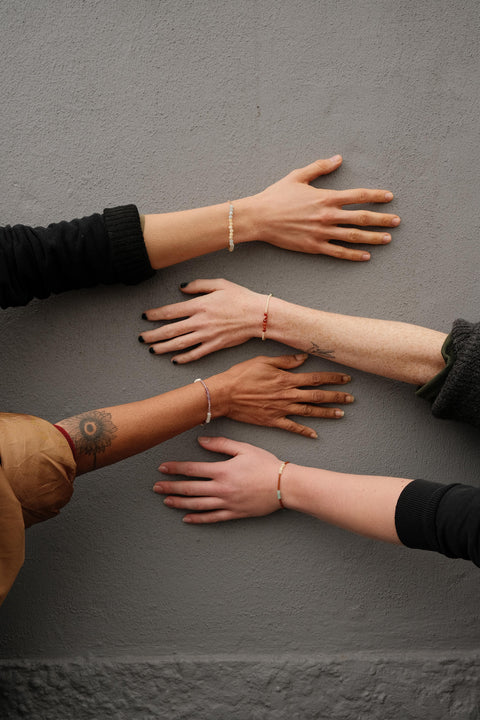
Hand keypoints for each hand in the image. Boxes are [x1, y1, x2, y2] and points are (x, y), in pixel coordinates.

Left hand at [140, 279, 260, 362]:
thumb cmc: (241, 297)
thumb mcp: (220, 284)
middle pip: (171, 330)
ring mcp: (207, 336)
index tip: (145, 317)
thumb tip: (181, 288)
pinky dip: (184, 358)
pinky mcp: (215, 346)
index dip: (155, 314)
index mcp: (199, 305)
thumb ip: (198, 286)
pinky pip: (196, 354)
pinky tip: (174, 360)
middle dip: (153, 334)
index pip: (171, 311)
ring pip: (180, 344)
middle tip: (141, 338)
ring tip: (152, 349)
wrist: (259, 315)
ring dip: (163, 347)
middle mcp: (200, 322)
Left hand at [154, 436, 281, 522]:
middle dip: (171, 487)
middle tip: (155, 487)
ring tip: (166, 501)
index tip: (162, 468)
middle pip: (190, 488)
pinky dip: (198, 518)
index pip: (193, 469)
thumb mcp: (244, 448)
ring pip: (197, 504)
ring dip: (180, 502)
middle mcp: (221, 488)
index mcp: (222, 470)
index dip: (176, 468)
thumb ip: (221, 444)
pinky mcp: (234, 513)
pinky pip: (212, 518)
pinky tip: (186, 518)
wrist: (284, 485)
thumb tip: (201, 441)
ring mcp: (227, 503)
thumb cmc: (266, 464)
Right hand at [207, 353, 352, 437]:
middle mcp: (288, 395)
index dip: (333, 378)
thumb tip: (303, 358)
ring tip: (341, 414)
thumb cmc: (241, 375)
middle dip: (336, 396)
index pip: (316, 378)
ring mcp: (282, 409)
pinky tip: (315, 434)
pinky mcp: (273, 420)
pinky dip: (305, 431)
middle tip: (351, 398)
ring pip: (309, 412)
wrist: (225, 395)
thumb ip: (286, 360)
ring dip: (327, 413)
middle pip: (318, 396)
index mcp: (287, 379)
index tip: (346, 378)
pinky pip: (293, 427)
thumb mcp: (263, 361)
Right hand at [249, 155, 399, 260]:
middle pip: (361, 218)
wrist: (259, 218)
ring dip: (372, 237)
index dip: (376, 196)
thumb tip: (339, 158)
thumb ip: (320, 167)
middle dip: (381, 219)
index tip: (389, 197)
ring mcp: (322, 233)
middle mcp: (327, 216)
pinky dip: (353, 255)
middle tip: (397, 221)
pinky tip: (366, 256)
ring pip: (353, 236)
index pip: (358, 195)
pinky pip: (338, 252)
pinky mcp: (314, 247)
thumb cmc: (276, 196)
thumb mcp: (298, 176)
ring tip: (387, 239)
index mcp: (326, 197)